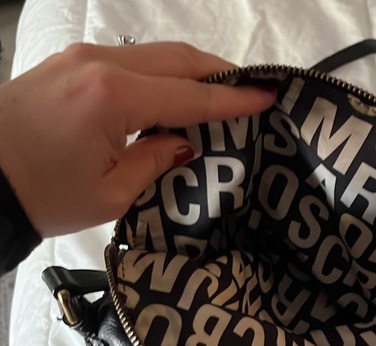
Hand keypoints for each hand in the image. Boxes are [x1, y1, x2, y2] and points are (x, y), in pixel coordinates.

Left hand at [0, 42, 275, 236]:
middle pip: (177, 58)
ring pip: (155, 54)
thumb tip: (184, 140)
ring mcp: (82, 57)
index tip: (268, 96)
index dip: (233, 98)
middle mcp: (100, 64)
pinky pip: (131, 60)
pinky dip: (162, 74)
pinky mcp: (70, 63)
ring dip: (192, 71)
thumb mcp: (111, 193)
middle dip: (219, 73)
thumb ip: (156, 160)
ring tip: (221, 93)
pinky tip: (174, 94)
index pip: (190, 95)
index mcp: (113, 97)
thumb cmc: (43, 197)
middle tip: (252, 89)